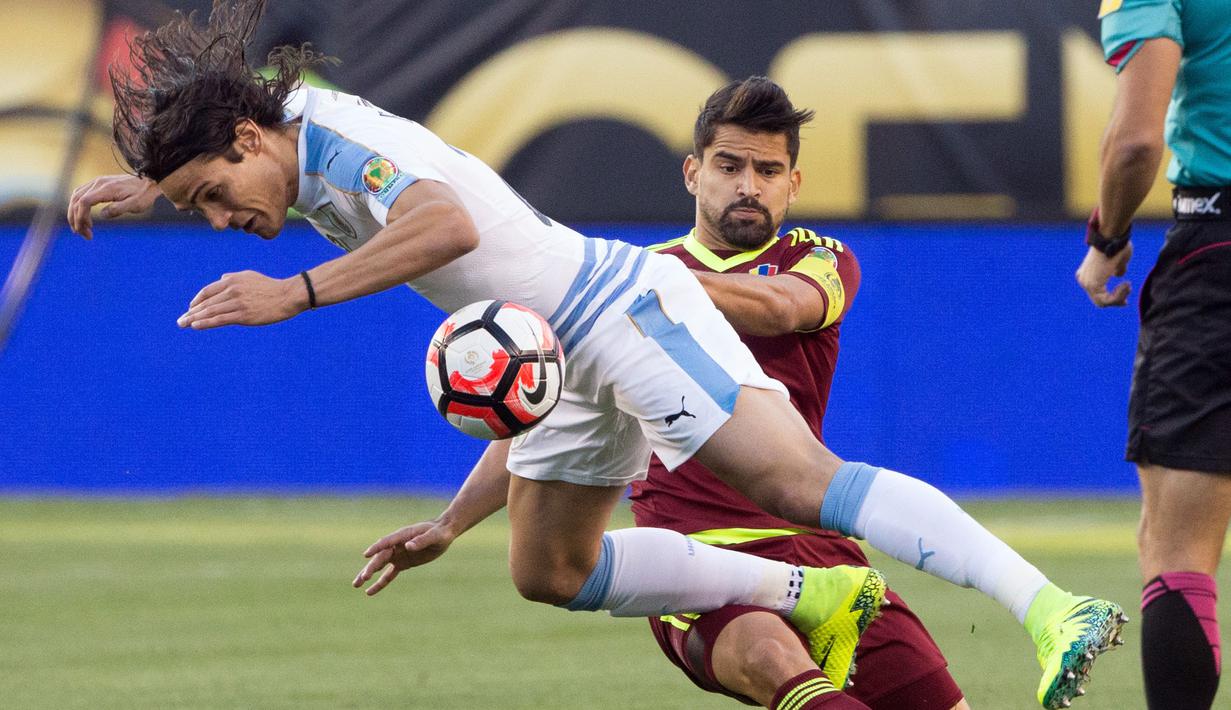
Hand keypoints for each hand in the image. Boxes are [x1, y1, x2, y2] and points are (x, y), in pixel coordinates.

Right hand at [67, 175, 159, 239]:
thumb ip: (118, 209)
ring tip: (81, 229)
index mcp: (106, 188)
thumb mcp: (135, 205)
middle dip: (75, 218)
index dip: (80, 217)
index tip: (86, 229)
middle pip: (76, 200)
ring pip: (76, 196)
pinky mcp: (99, 184)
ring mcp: (97, 182)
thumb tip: (102, 215)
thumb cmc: (144, 194)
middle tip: (82, 234)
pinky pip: (81, 194)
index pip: (84, 202)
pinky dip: (78, 206)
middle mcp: (98, 183)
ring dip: (75, 213)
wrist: (150, 181)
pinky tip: (84, 217)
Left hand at [177, 270, 306, 328]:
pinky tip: (196, 326)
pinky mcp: (243, 315)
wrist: (287, 296)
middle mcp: (232, 290)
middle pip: (206, 302)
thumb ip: (233, 277)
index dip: (196, 301)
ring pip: (210, 311)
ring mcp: (237, 303)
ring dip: (194, 319)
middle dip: (191, 312)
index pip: (207, 291)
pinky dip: (206, 323)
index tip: (190, 309)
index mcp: (232, 280)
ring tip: (184, 324)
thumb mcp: (249, 276)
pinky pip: (220, 319)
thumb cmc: (270, 287)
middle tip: (180, 321)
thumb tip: (220, 280)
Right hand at [352, 520, 458, 595]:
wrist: (444, 533)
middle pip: (380, 557)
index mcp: (402, 536)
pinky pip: (388, 575)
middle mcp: (396, 545)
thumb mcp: (434, 536)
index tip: (366, 554)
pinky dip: (380, 583)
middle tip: (363, 577)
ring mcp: (398, 555)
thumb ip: (422, 541)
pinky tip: (369, 592)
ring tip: (356, 585)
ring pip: (379, 566)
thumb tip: (408, 546)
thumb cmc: (440, 532)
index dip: (377, 548)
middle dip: (371, 567)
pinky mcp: (402, 564)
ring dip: (368, 574)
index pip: (386, 542)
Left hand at [1076, 243, 1133, 306]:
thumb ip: (1117, 269)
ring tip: (1128, 285)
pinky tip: (1127, 285)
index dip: (1112, 298)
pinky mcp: (1092, 285)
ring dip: (1119, 297)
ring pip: (1103, 302)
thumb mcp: (1118, 261)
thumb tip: (1119, 275)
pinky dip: (1118, 296)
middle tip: (1127, 297)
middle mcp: (1083, 280)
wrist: (1112, 237)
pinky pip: (1106, 300)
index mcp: (1086, 275)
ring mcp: (1086, 283)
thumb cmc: (1117, 246)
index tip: (1126, 295)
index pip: (1097, 294)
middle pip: (1100, 300)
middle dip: (1116, 299)